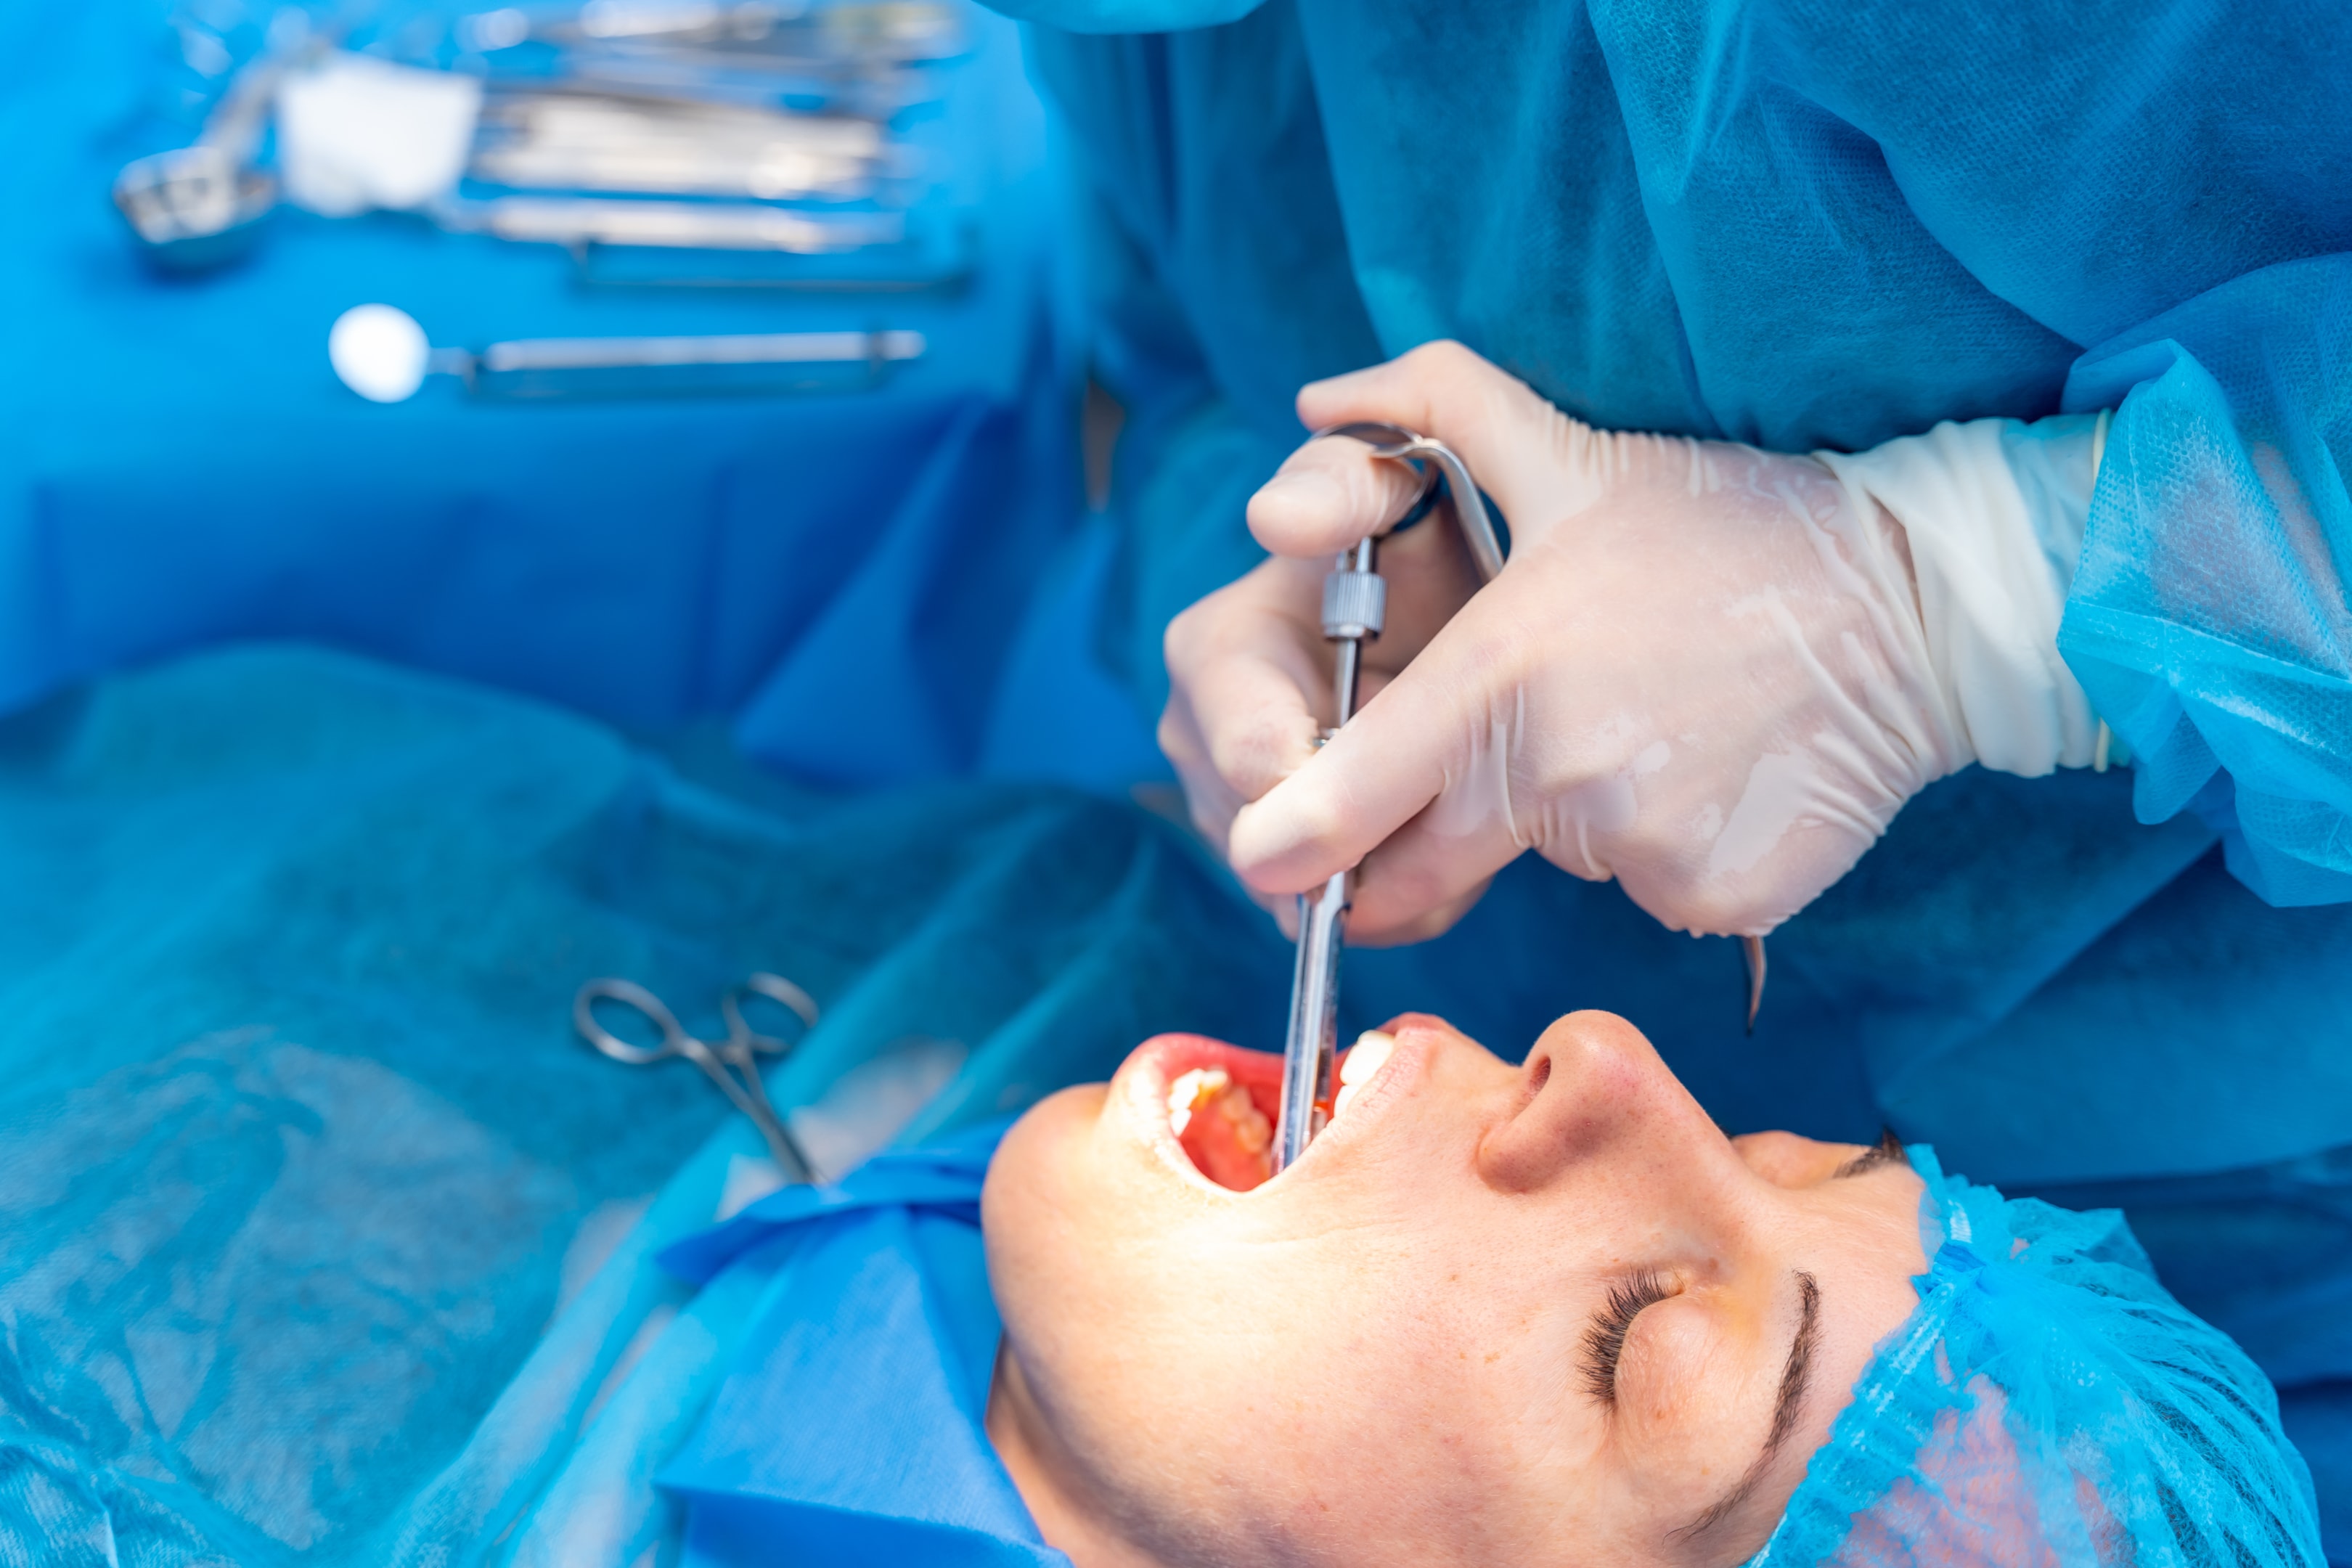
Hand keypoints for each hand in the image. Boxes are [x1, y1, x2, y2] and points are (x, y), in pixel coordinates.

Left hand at [1159, 341, 1966, 940]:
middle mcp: (1556, 775)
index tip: (1259, 859)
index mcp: (1500, 673)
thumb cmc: (1731, 525)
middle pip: (1430, 862)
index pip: (1348, 795)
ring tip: (1661, 722)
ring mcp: (1641, 847)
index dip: (1290, 843)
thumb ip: (1429, 413)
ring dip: (1577, 816)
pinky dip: (1668, 852)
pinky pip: (1650, 893)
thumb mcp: (1573, 452)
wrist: (1920, 601)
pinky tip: (1721, 771)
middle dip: (1436, 834)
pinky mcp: (1717, 899)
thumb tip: (1314, 397)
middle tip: (1527, 744)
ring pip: (1556, 862)